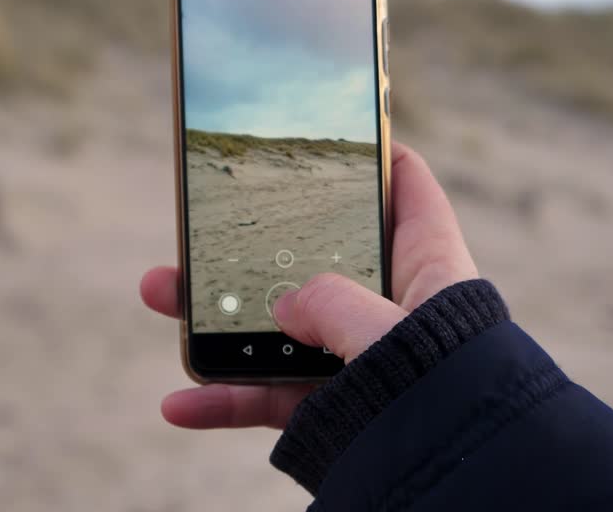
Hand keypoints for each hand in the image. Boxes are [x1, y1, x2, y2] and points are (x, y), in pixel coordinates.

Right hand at [139, 141, 478, 428]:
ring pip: (277, 327)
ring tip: (159, 293)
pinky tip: (179, 405)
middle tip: (208, 219)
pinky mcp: (332, 408)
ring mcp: (356, 359)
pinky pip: (268, 398)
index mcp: (429, 268)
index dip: (379, 156)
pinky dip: (224, 402)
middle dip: (255, 240)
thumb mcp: (386, 330)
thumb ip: (330, 303)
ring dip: (214, 317)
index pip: (409, 191)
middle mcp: (390, 308)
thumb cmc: (443, 390)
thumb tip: (284, 308)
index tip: (340, 135)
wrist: (454, 477)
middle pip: (314, 256)